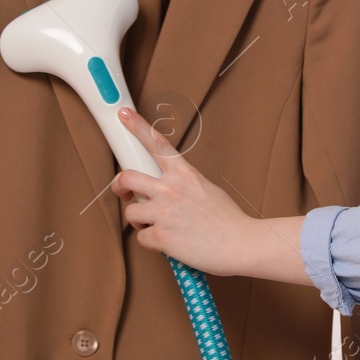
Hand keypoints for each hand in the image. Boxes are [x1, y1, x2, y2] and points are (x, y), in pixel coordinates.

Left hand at [108, 107, 254, 274]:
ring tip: (154, 225)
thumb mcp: (207, 189)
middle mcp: (171, 189)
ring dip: (138, 220)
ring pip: (130, 211)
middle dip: (119, 185)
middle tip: (124, 192)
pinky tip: (167, 242)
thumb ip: (184, 184)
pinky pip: (141, 237)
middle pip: (127, 177)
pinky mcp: (160, 236)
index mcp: (185, 174)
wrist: (240, 244)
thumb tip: (167, 190)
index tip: (123, 114)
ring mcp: (164, 212)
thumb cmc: (228, 220)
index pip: (157, 144)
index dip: (137, 126)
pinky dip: (151, 241)